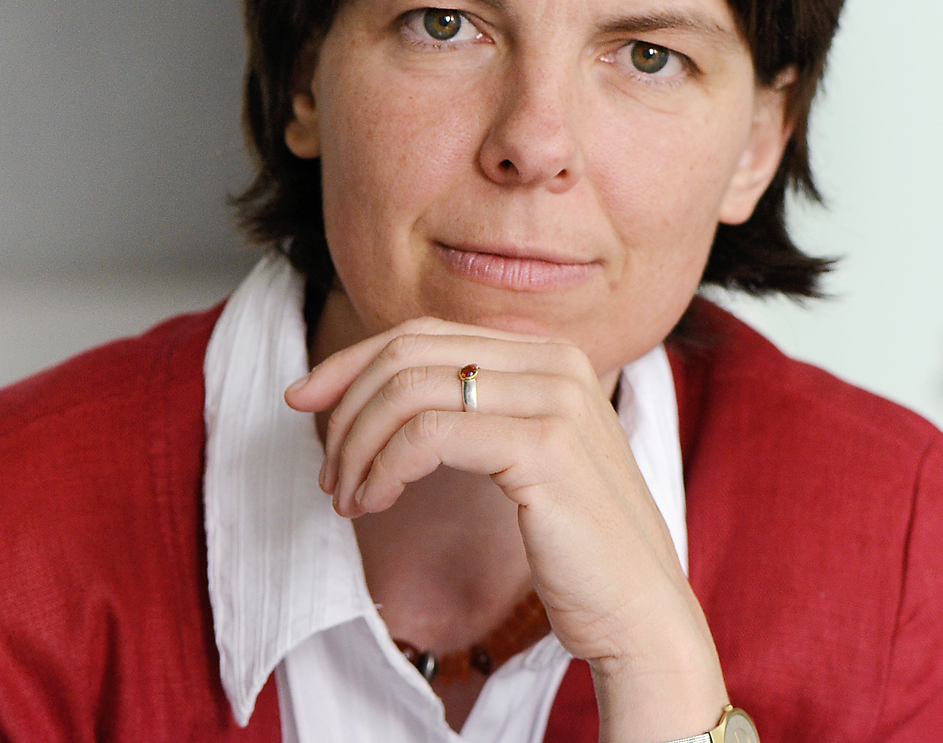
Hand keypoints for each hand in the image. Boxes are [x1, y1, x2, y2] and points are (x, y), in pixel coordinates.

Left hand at [285, 316, 727, 742]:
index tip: (303, 399)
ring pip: (411, 390)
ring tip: (348, 497)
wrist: (639, 610)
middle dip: (347, 407)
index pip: (425, 333)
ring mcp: (555, 399)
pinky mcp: (544, 447)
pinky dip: (385, 467)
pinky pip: (428, 435)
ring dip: (359, 445)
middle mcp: (555, 362)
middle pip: (410, 352)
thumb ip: (471, 409)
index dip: (353, 362)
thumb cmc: (574, 542)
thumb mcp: (519, 453)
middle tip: (329, 471)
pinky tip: (375, 504)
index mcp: (548, 354)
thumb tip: (375, 389)